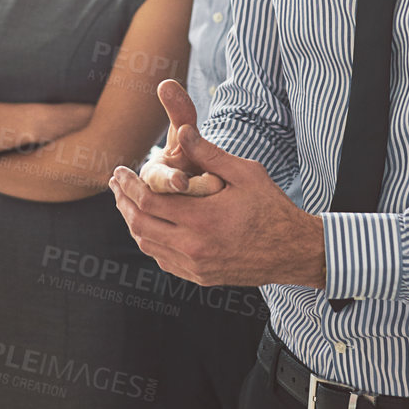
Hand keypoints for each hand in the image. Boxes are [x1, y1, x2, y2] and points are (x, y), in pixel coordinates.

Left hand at [109, 87, 325, 287]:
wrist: (294, 251)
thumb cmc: (272, 208)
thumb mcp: (246, 173)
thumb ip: (210, 154)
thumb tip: (183, 131)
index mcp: (201, 220)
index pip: (148, 202)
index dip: (128, 185)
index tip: (119, 171)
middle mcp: (194, 247)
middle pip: (140, 226)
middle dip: (122, 203)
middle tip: (115, 184)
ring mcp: (196, 266)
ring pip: (148, 245)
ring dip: (133, 223)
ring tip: (126, 202)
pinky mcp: (201, 277)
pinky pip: (163, 260)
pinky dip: (150, 241)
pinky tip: (150, 226)